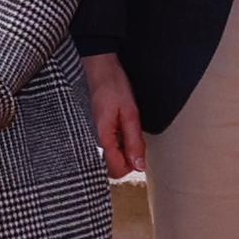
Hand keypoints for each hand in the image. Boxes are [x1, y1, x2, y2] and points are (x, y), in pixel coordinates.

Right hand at [84, 53, 144, 179]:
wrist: (101, 69)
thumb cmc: (113, 86)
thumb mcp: (130, 114)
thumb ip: (134, 141)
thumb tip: (139, 165)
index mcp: (103, 137)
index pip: (116, 170)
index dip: (132, 166)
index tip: (142, 154)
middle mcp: (97, 139)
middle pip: (113, 166)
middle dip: (129, 160)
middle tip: (139, 141)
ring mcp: (98, 134)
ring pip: (113, 156)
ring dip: (126, 150)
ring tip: (132, 130)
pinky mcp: (101, 128)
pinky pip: (111, 145)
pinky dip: (122, 142)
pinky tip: (126, 127)